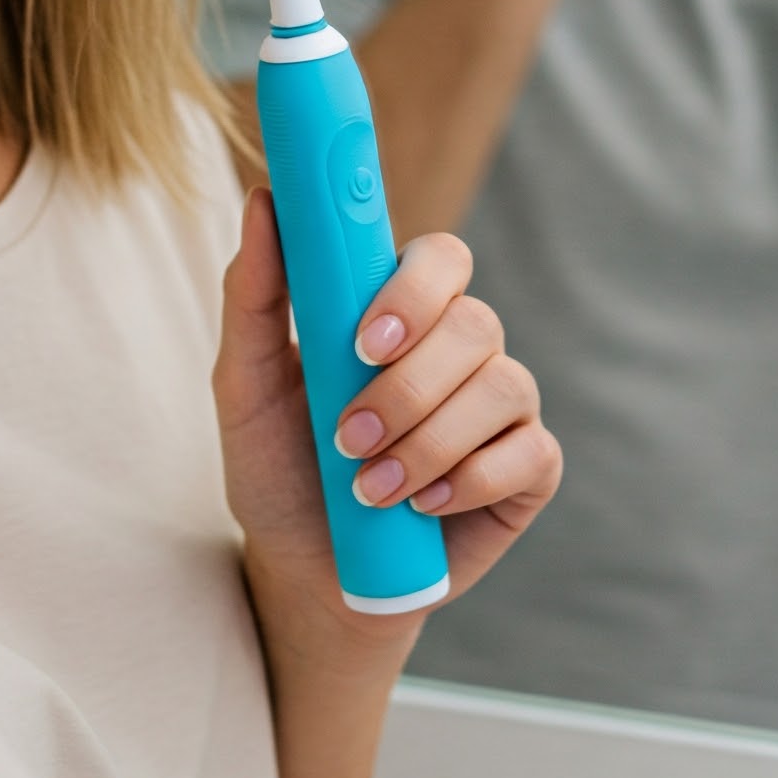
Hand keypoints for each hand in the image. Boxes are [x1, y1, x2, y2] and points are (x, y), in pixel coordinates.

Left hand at [212, 192, 561, 653]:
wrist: (308, 576)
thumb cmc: (280, 470)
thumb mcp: (247, 388)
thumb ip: (254, 295)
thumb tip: (262, 202)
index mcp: (405, 313)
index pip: (441, 258)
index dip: (413, 290)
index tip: (363, 342)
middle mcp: (463, 348)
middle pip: (476, 322)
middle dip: (410, 386)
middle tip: (350, 434)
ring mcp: (502, 406)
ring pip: (502, 387)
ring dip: (428, 443)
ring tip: (369, 488)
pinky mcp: (530, 468)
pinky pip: (530, 452)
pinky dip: (469, 481)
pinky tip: (423, 507)